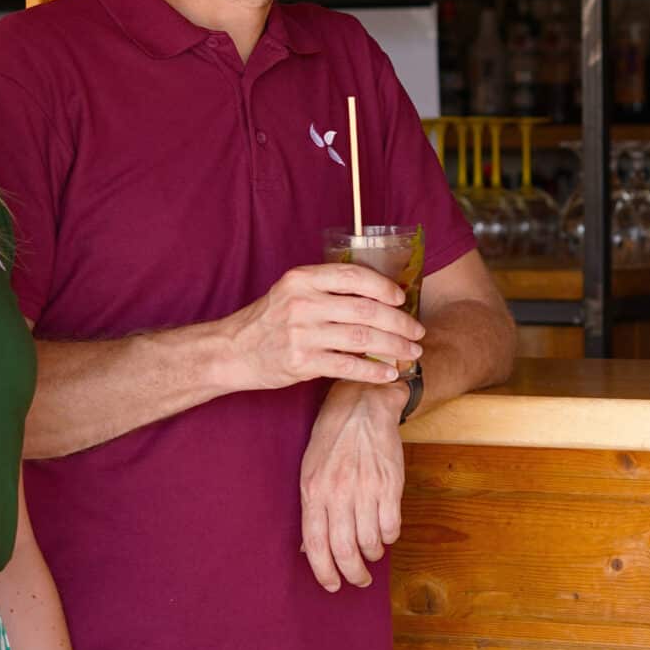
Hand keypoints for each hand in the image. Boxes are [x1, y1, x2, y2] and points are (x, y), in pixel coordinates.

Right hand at [224, 263, 423, 392]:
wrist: (231, 351)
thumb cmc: (268, 320)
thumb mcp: (291, 292)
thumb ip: (327, 289)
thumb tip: (377, 296)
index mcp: (302, 279)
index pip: (354, 276)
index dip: (384, 287)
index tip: (401, 298)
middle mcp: (303, 303)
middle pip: (366, 310)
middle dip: (400, 322)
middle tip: (417, 331)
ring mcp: (302, 333)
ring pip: (363, 338)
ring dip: (394, 346)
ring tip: (411, 352)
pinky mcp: (301, 363)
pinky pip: (348, 366)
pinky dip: (374, 371)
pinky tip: (389, 373)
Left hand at [300, 380, 406, 590]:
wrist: (363, 406)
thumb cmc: (332, 439)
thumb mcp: (310, 471)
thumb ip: (311, 510)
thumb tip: (309, 549)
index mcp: (313, 491)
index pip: (316, 545)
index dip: (324, 572)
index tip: (332, 585)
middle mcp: (338, 493)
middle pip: (345, 550)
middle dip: (353, 574)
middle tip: (359, 580)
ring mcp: (366, 489)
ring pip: (371, 541)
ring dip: (373, 554)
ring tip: (372, 552)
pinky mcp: (390, 484)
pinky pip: (392, 526)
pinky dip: (390, 537)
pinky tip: (385, 533)